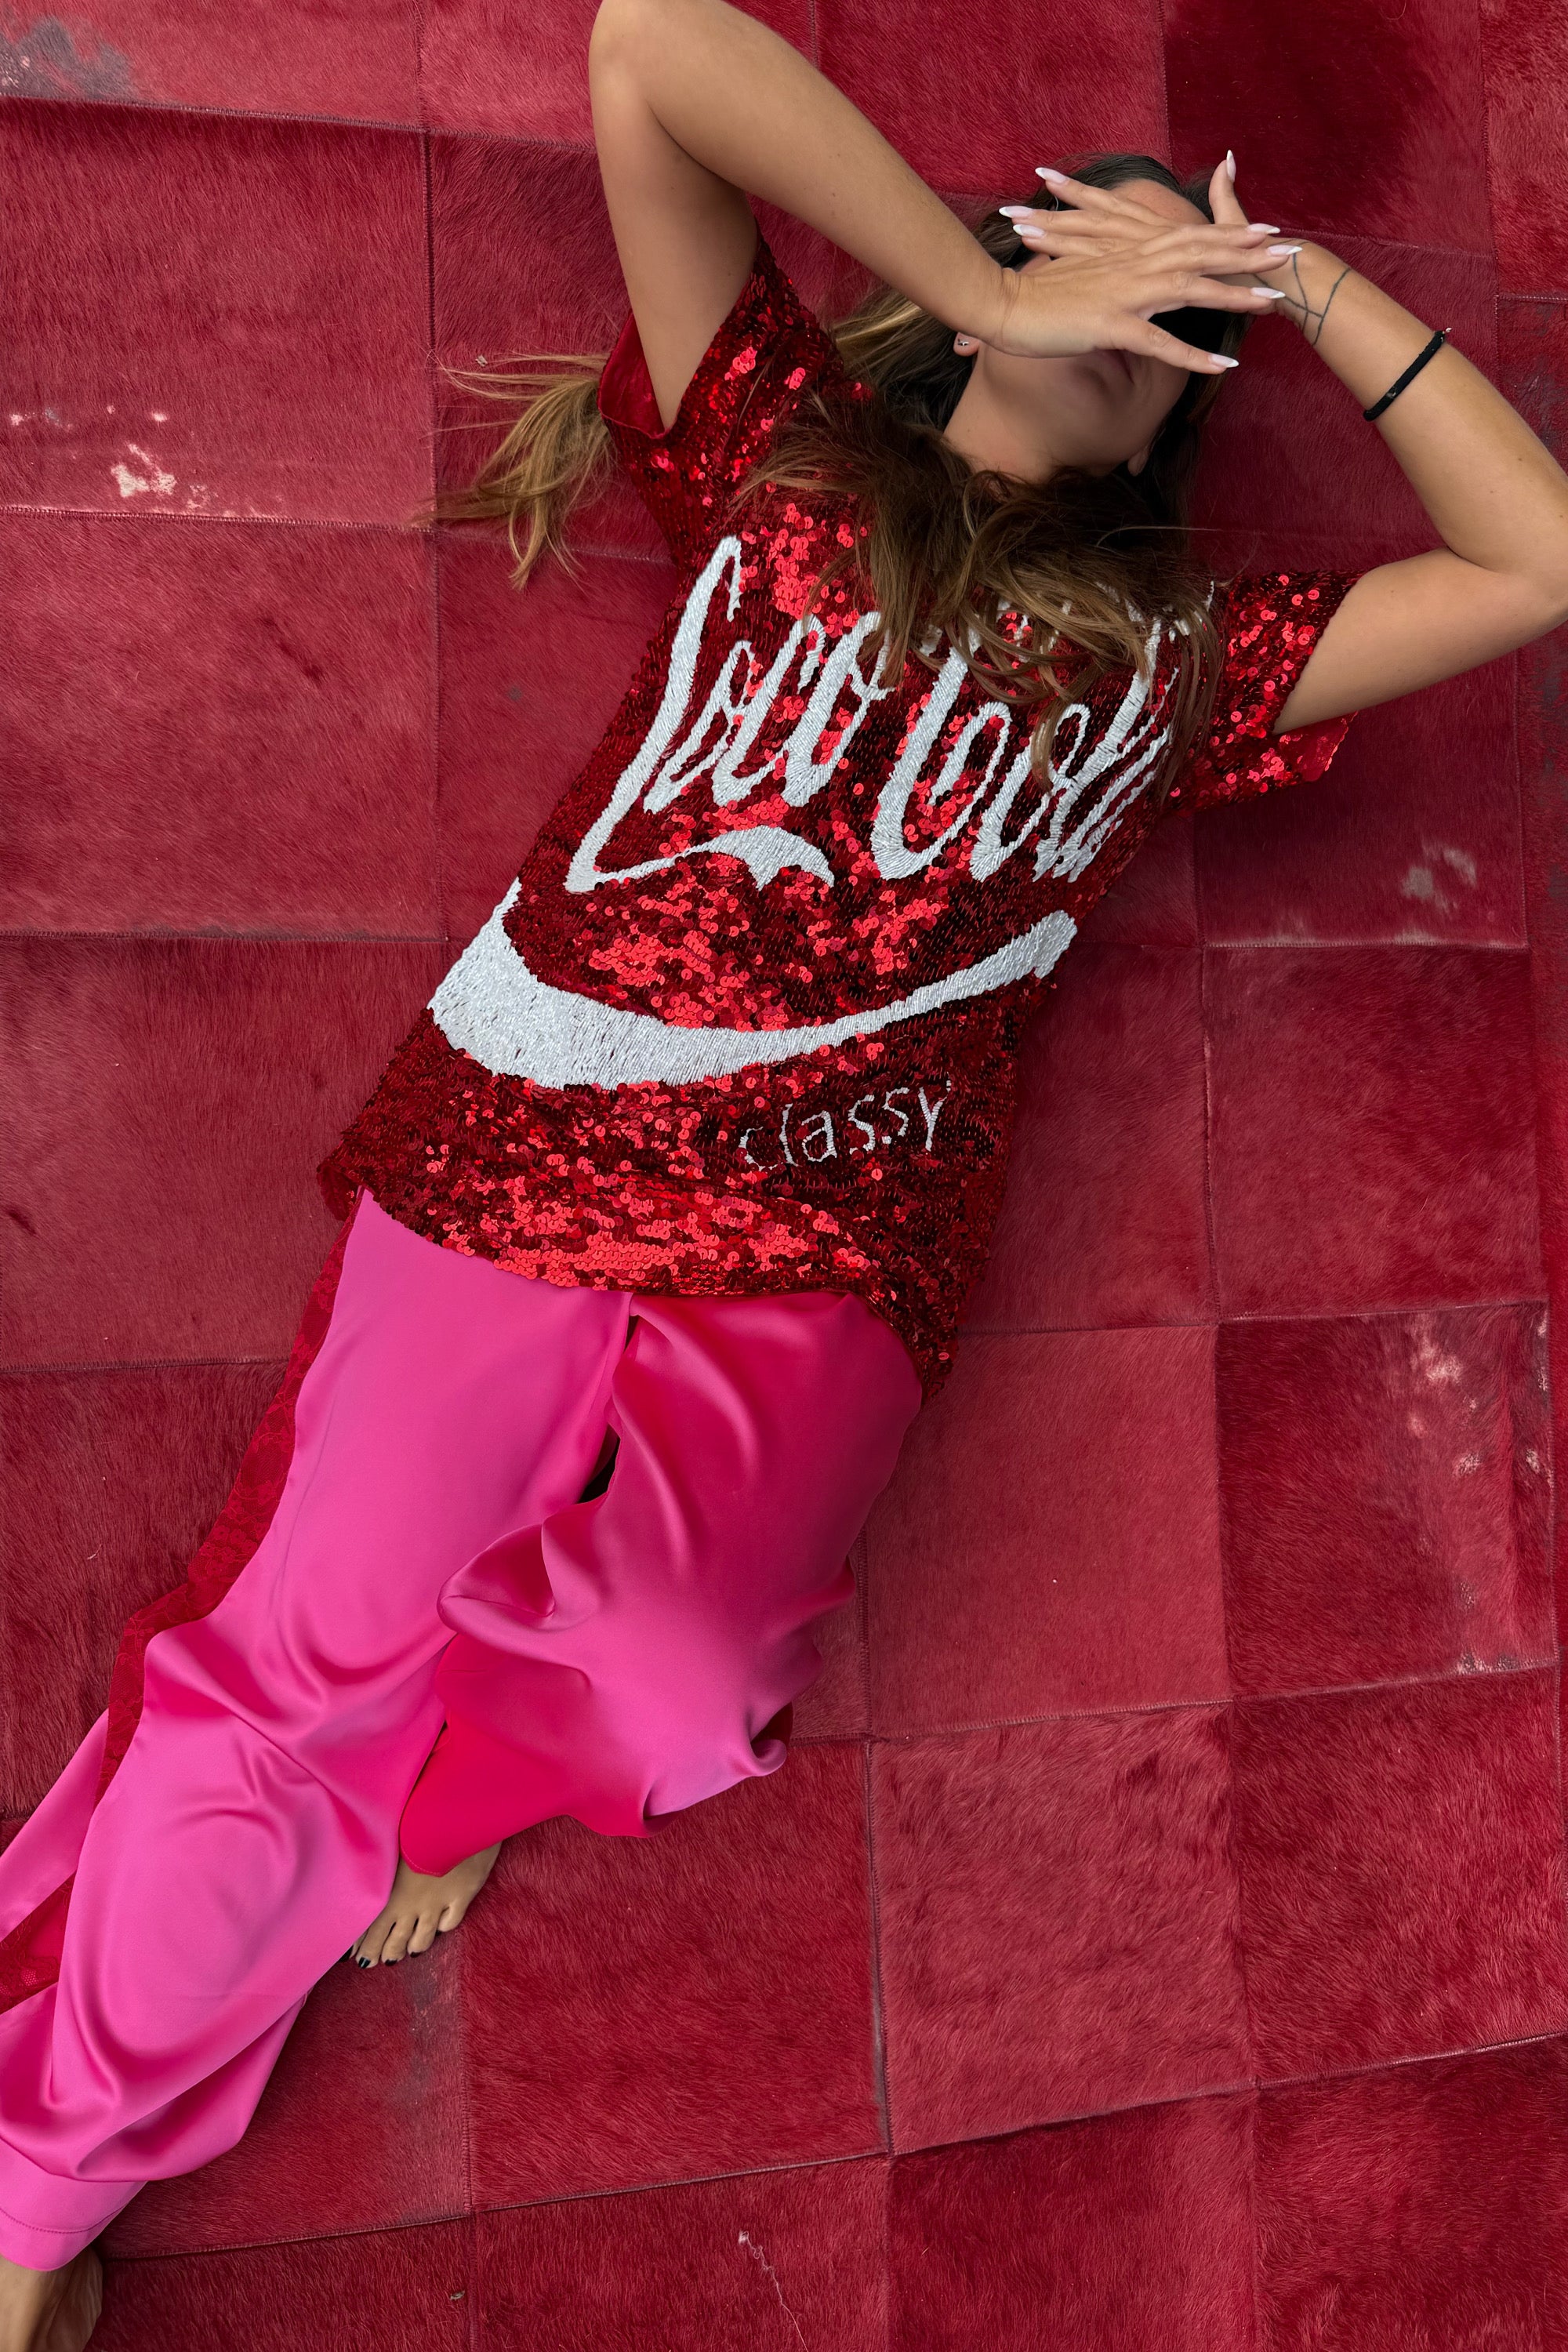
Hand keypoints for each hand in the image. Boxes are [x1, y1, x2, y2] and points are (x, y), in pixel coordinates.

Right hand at [985, 156, 1298, 371]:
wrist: (1002, 305)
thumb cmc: (1038, 297)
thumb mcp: (1083, 279)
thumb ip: (1113, 276)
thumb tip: (1129, 284)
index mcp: (1128, 254)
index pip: (1188, 238)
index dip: (1228, 234)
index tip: (1264, 232)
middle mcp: (1133, 266)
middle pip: (1201, 255)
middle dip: (1247, 254)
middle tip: (1289, 252)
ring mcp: (1125, 294)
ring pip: (1191, 291)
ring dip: (1234, 296)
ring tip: (1272, 304)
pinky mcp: (1111, 325)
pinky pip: (1161, 343)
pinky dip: (1193, 354)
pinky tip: (1222, 365)